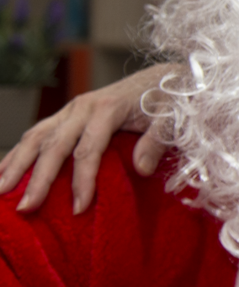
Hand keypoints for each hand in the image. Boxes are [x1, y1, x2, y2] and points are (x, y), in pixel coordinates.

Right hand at [0, 63, 172, 213]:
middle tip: (26, 208)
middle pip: (54, 145)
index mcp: (108, 108)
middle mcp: (83, 107)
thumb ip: (157, 142)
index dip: (82, 180)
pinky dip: (18, 153)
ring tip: (0, 192)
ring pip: (36, 137)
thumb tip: (142, 169)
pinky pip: (37, 133)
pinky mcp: (66, 114)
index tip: (79, 208)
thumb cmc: (170, 102)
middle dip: (39, 178)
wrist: (165, 78)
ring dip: (16, 164)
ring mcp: (71, 109)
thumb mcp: (172, 120)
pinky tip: (3, 172)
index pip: (89, 149)